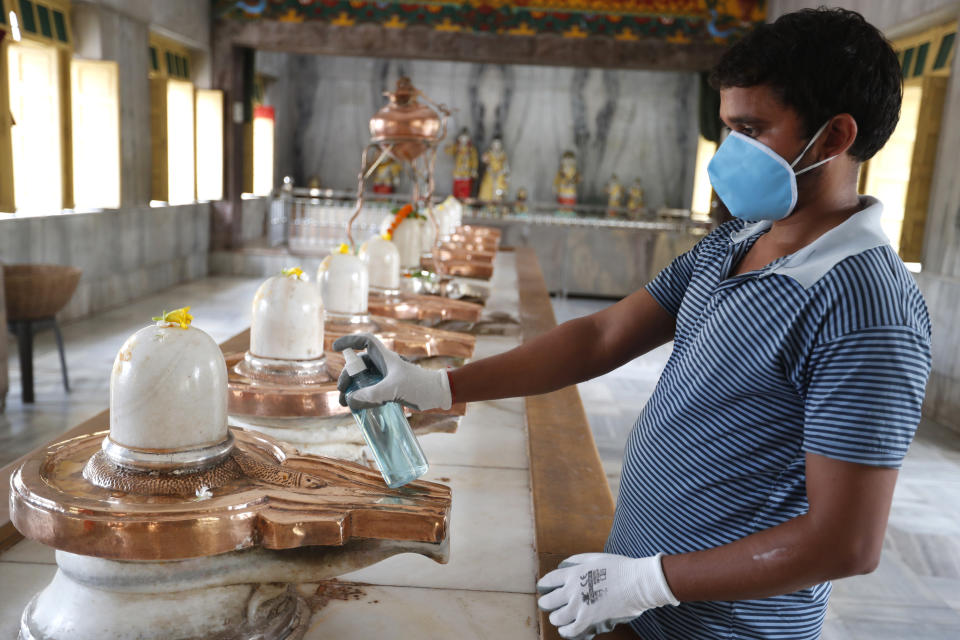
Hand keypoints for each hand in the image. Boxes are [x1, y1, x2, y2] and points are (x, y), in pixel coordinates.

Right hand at [332, 333, 451, 411]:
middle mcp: (384, 364)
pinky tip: (359, 407)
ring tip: (346, 403)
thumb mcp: (392, 390)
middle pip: (359, 365)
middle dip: (347, 377)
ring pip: (364, 379)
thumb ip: (370, 395)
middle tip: (341, 392)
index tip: (335, 348)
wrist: (438, 394)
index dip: (349, 341)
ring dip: (354, 389)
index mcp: (385, 357)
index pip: (365, 341)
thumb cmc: (418, 386)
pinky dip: (364, 396)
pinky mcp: (391, 388)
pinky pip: (372, 390)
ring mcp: (388, 376)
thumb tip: (351, 401)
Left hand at [536, 552, 677, 639]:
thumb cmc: (620, 568)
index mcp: (573, 573)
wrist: (638, 582)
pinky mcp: (589, 621)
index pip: (548, 581)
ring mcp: (580, 607)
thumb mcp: (594, 558)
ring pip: (556, 618)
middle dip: (546, 603)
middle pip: (548, 601)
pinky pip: (570, 631)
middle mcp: (572, 590)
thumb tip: (561, 566)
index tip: (542, 588)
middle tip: (547, 604)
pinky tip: (565, 630)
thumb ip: (575, 561)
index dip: (543, 586)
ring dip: (556, 618)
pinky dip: (566, 631)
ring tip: (558, 618)